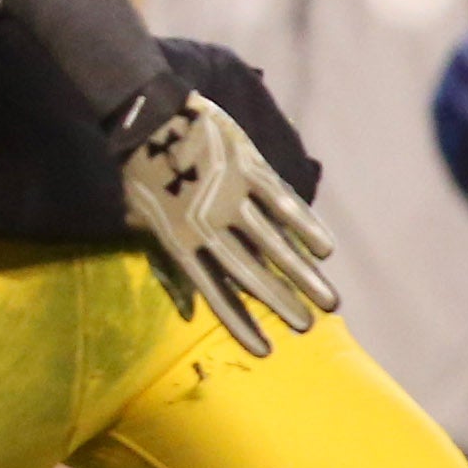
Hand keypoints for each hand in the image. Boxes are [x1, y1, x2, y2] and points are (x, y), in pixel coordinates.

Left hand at [118, 93, 338, 355]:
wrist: (147, 116)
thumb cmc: (138, 169)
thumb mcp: (138, 216)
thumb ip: (158, 248)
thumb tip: (169, 281)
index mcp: (177, 239)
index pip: (213, 291)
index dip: (240, 321)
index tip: (265, 350)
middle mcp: (207, 223)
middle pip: (250, 272)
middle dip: (280, 302)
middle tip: (308, 327)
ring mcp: (231, 195)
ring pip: (274, 243)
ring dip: (304, 274)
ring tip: (329, 301)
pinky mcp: (250, 168)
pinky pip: (283, 203)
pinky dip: (306, 226)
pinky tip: (326, 250)